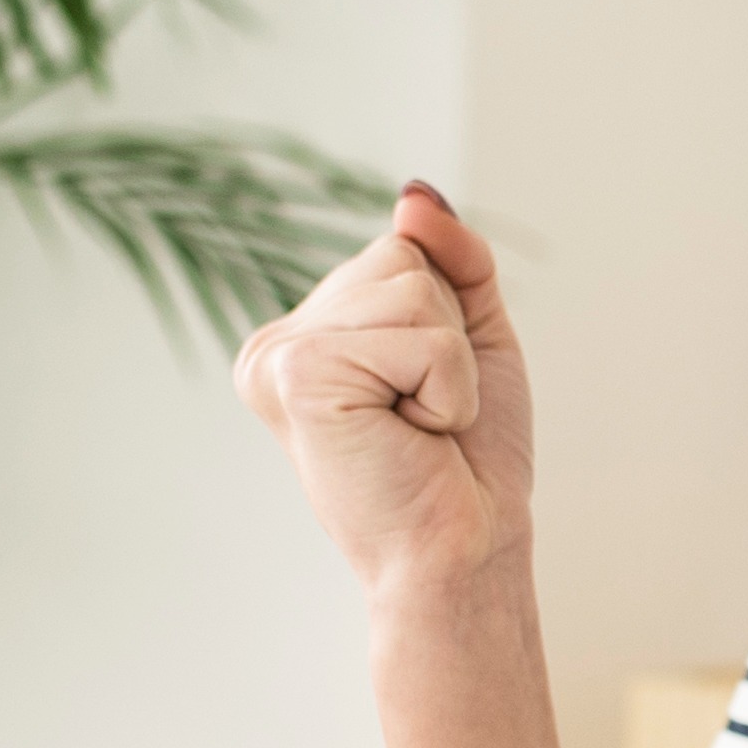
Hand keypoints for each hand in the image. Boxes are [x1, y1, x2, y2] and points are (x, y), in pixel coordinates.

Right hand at [234, 183, 536, 599]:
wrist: (462, 551)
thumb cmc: (466, 461)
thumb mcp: (472, 337)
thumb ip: (450, 258)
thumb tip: (412, 197)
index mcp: (306, 332)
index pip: (398, 250)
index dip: (446, 319)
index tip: (423, 396)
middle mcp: (276, 342)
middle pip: (401, 258)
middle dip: (447, 337)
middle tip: (423, 417)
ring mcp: (277, 356)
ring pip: (412, 287)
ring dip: (449, 364)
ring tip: (417, 425)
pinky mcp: (296, 376)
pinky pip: (418, 335)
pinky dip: (445, 385)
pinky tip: (410, 433)